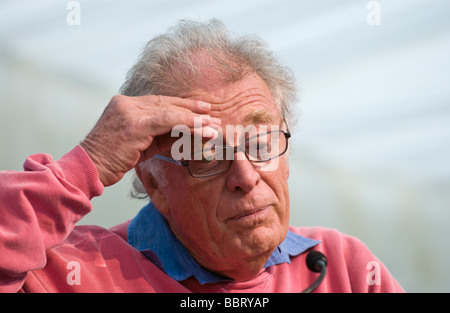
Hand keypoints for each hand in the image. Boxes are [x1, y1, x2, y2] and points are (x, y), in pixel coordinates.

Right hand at [80, 95, 219, 186]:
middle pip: (166, 103)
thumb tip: (185, 134)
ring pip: (169, 111)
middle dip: (191, 108)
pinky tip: (202, 128)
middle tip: (211, 112)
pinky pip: (167, 120)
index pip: (159, 102)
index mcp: (125, 105)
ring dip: (194, 118)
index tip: (199, 109)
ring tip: (212, 124)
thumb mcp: (138, 144)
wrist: (89, 169)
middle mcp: (126, 103)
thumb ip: (158, 135)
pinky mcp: (134, 124)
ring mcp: (129, 111)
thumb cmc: (113, 160)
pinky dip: (187, 124)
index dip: (181, 106)